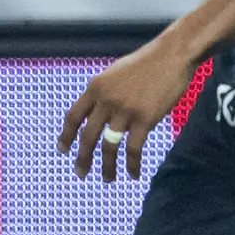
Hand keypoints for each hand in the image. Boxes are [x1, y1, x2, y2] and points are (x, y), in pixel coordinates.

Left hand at [58, 35, 198, 180]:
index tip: (63, 150)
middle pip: (88, 135)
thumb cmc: (146, 63)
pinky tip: (133, 174)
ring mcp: (124, 110)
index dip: (67, 135)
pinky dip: (132, 164)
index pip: (74, 116)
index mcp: (95, 87)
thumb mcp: (114, 73)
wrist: (171, 55)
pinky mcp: (144, 119)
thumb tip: (96, 113)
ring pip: (109, 146)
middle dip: (83, 157)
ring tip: (107, 179)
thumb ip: (103, 93)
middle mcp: (105, 100)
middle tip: (80, 173)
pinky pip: (133, 148)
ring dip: (107, 166)